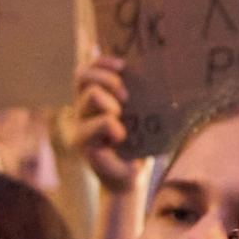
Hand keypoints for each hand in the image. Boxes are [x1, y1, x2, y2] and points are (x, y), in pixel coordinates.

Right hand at [61, 54, 137, 194]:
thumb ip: (140, 95)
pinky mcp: (83, 143)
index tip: (123, 65)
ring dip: (111, 103)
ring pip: (91, 96)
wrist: (130, 177)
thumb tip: (159, 71)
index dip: (101, 61)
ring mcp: (80, 125)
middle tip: (125, 97)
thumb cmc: (137, 143)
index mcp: (93, 98)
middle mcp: (82, 108)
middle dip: (107, 79)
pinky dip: (112, 125)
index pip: (87, 68)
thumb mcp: (140, 114)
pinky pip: (98, 123)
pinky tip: (121, 136)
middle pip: (81, 75)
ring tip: (121, 118)